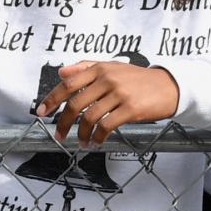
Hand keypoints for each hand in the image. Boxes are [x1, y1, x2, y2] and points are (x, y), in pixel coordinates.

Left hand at [37, 60, 180, 144]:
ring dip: (82, 134)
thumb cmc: (139, 79)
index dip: (52, 99)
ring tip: (82, 143)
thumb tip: (62, 72)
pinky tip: (97, 142)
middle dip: (63, 123)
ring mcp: (119, 94)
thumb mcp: (113, 67)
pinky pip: (106, 126)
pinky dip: (98, 137)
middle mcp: (107, 79)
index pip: (68, 84)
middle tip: (59, 135)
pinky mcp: (130, 109)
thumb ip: (86, 68)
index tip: (41, 112)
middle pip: (75, 104)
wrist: (169, 86)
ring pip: (89, 117)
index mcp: (100, 69)